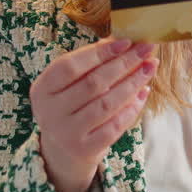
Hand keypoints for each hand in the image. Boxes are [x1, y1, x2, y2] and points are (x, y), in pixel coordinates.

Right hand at [30, 38, 157, 191]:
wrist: (63, 150)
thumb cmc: (71, 105)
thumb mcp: (70, 84)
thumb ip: (90, 63)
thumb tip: (121, 41)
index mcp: (42, 89)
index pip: (71, 65)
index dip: (100, 52)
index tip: (127, 41)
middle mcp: (50, 112)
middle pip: (93, 83)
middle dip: (124, 63)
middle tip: (147, 50)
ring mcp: (67, 133)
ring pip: (106, 104)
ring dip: (132, 83)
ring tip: (149, 68)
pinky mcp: (85, 149)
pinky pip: (115, 126)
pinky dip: (132, 108)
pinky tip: (143, 92)